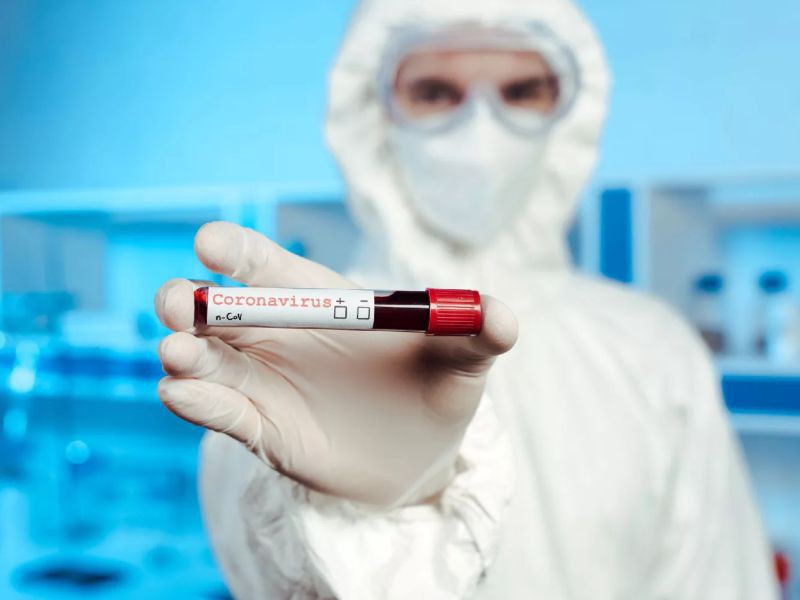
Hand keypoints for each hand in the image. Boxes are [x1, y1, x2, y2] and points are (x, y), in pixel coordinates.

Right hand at [155, 222, 516, 505]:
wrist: (421, 453)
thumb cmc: (436, 388)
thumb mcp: (462, 361)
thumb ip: (477, 334)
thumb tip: (503, 316)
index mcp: (318, 299)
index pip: (266, 265)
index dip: (235, 250)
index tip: (210, 243)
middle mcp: (277, 334)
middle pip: (217, 309)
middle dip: (189, 301)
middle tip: (180, 304)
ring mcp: (262, 382)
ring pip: (205, 360)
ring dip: (185, 355)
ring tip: (178, 356)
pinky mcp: (260, 429)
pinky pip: (221, 413)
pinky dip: (197, 403)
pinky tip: (183, 395)